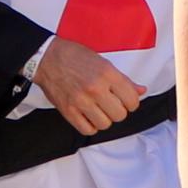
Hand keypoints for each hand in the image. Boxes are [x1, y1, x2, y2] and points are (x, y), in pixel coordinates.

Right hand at [30, 35, 145, 133]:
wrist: (47, 58)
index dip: (131, 102)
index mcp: (107, 74)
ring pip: (105, 124)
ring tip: (98, 109)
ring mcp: (81, 101)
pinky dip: (90, 126)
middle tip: (110, 103)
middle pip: (120, 115)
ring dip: (104, 119)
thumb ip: (123, 80)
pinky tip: (88, 116)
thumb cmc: (75, 56)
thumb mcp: (103, 62)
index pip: (132, 101)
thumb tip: (140, 91)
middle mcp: (96, 89)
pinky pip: (87, 130)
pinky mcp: (68, 111)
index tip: (125, 100)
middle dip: (118, 111)